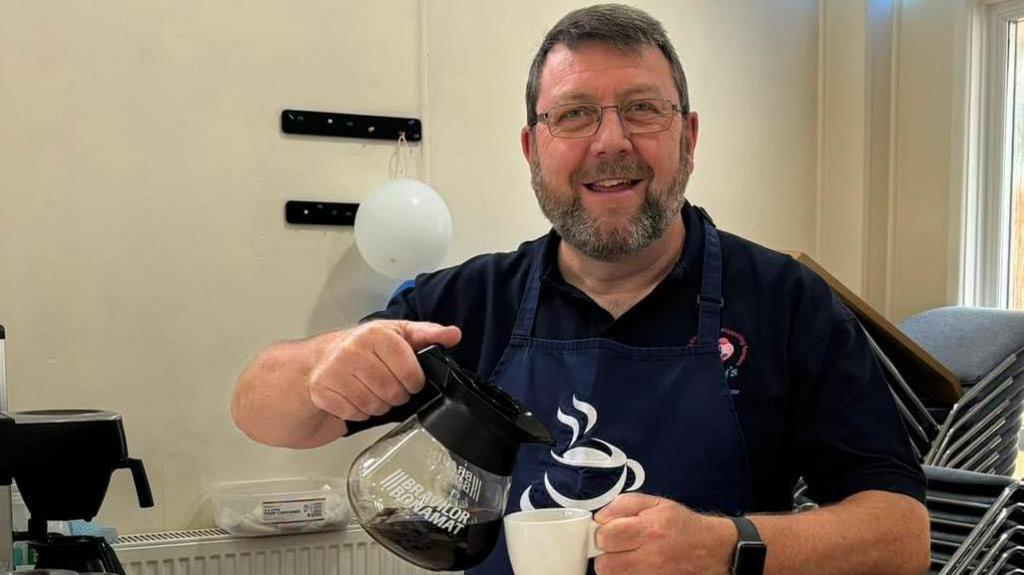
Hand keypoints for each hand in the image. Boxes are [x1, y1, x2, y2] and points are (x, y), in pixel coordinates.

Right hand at [307, 320, 460, 421]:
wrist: (315, 360)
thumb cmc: (359, 347)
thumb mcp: (395, 334)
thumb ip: (426, 335)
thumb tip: (453, 334)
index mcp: (376, 334)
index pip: (410, 372)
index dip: (414, 381)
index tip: (410, 379)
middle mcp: (353, 350)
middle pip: (393, 392)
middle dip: (396, 395)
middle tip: (389, 386)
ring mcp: (335, 371)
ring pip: (375, 405)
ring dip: (378, 405)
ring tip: (372, 391)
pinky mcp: (322, 391)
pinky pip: (355, 413)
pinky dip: (359, 411)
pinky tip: (355, 397)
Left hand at [593, 493, 737, 574]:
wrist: (711, 548)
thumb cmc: (681, 525)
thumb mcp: (656, 503)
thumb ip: (623, 504)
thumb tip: (600, 516)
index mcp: (648, 529)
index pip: (606, 537)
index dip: (602, 533)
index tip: (609, 531)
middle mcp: (650, 557)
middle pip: (604, 564)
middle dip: (606, 553)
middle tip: (617, 546)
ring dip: (615, 566)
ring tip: (627, 556)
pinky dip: (626, 574)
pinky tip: (636, 565)